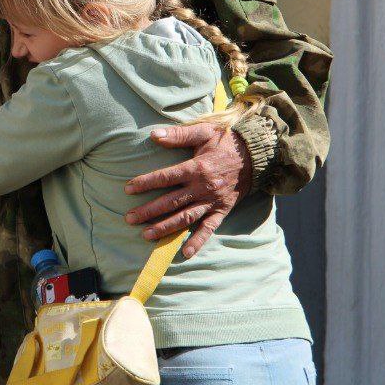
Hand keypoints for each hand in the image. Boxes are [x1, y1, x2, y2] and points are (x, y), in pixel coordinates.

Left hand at [123, 123, 251, 258]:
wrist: (256, 156)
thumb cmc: (226, 142)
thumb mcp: (203, 132)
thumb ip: (178, 135)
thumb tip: (154, 134)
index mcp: (196, 168)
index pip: (165, 177)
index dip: (145, 183)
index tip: (128, 189)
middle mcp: (202, 188)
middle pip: (171, 202)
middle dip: (148, 211)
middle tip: (129, 218)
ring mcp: (212, 201)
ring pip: (185, 218)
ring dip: (165, 228)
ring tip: (146, 235)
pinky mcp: (222, 210)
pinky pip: (209, 228)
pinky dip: (197, 241)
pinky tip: (185, 253)